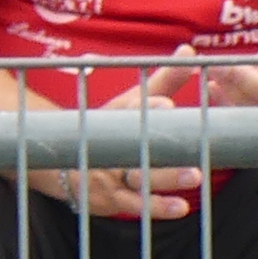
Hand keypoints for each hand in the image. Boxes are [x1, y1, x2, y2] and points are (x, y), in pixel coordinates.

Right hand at [27, 61, 209, 221]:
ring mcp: (109, 174)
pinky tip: (181, 208)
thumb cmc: (109, 126)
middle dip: (160, 145)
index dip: (148, 108)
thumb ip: (165, 79)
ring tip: (195, 176)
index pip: (131, 110)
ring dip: (167, 177)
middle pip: (135, 146)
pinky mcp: (111, 200)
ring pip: (138, 177)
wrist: (62, 162)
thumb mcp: (132, 102)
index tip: (166, 105)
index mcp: (116, 117)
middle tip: (188, 144)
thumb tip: (190, 51)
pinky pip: (136, 204)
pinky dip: (159, 207)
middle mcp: (110, 145)